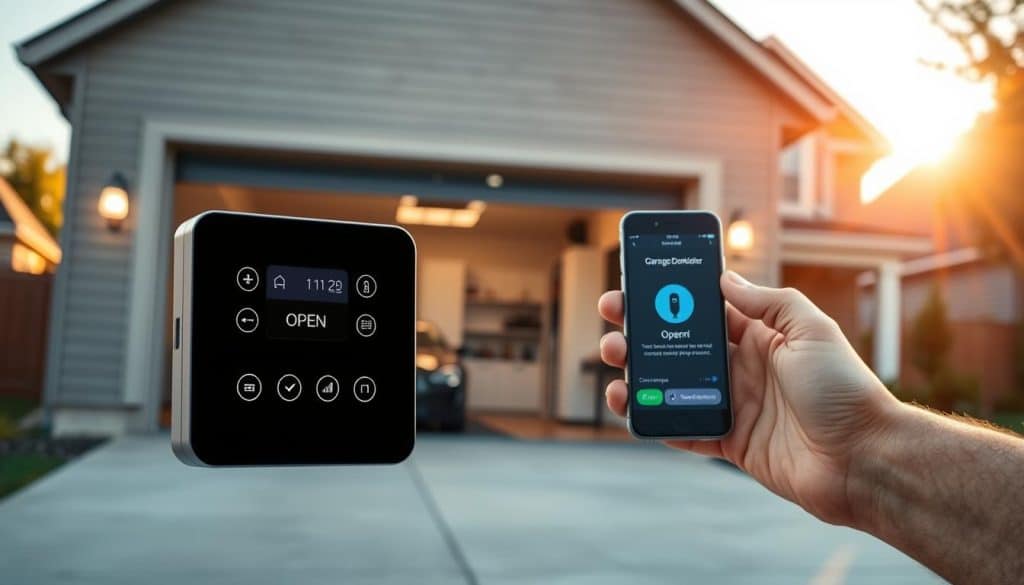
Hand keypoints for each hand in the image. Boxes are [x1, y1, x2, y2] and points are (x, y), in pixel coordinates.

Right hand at [598, 271, 901, 525]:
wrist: (863, 460)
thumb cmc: (845, 390)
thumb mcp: (811, 330)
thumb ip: (767, 303)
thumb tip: (724, 279)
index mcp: (758, 336)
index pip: (704, 308)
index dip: (669, 295)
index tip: (637, 282)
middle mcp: (741, 367)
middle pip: (678, 344)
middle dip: (640, 329)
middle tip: (613, 320)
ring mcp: (732, 405)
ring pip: (670, 384)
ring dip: (637, 371)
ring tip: (616, 362)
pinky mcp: (728, 442)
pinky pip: (680, 428)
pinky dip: (652, 418)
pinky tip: (630, 405)